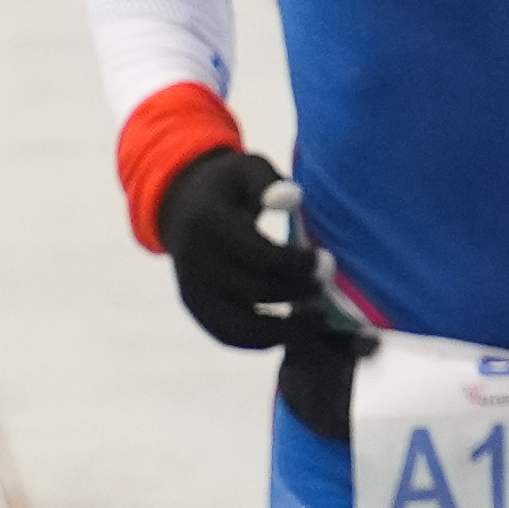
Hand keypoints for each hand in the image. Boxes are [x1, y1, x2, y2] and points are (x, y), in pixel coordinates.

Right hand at [155, 146, 323, 349]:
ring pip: (239, 325)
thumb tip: (292, 200)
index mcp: (205, 220)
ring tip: (316, 319)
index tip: (326, 262)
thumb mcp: (246, 168)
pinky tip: (291, 328)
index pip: (258, 254)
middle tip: (326, 284)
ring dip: (284, 329)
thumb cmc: (228, 185)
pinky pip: (228, 334)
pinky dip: (262, 339)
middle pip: (253, 291)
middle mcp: (191, 258)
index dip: (298, 264)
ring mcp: (188, 285)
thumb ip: (269, 182)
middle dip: (297, 292)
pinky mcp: (193, 304)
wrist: (182, 203)